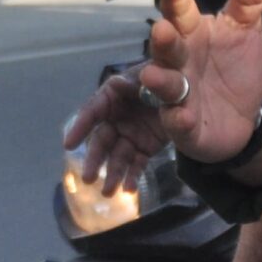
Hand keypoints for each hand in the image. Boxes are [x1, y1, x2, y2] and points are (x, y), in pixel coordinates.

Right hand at [63, 73, 168, 195]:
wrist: (193, 88)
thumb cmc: (172, 72)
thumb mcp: (162, 68)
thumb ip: (143, 78)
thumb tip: (118, 83)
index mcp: (115, 93)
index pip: (94, 110)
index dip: (80, 126)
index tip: (68, 145)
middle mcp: (118, 115)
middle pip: (102, 138)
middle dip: (95, 159)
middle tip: (89, 179)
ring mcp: (131, 132)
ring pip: (118, 155)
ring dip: (112, 174)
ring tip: (109, 193)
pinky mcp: (145, 146)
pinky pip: (136, 162)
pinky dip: (132, 176)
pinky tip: (130, 190)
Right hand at [66, 0, 261, 191]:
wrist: (244, 115)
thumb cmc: (236, 65)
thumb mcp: (246, 30)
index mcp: (189, 33)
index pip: (180, 10)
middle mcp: (176, 62)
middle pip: (165, 48)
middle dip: (163, 41)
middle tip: (163, 29)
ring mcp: (177, 94)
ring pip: (164, 87)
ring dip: (160, 82)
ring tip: (159, 77)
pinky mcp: (182, 126)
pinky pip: (178, 123)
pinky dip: (179, 120)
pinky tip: (183, 117)